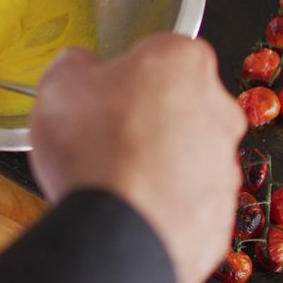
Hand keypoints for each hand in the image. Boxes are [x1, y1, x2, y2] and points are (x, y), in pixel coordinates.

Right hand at [30, 34, 246, 282]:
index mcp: (182, 60)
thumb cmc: (96, 150)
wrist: (119, 230)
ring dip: (155, 159)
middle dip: (145, 115)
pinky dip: (161, 199)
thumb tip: (79, 67)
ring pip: (184, 151)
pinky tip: (128, 205)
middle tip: (103, 133)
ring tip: (111, 175)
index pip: (158, 52)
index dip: (126, 71)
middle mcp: (217, 107)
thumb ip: (75, 64)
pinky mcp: (220, 210)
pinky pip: (186, 196)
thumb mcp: (59, 83)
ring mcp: (224, 162)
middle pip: (177, 102)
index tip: (103, 88)